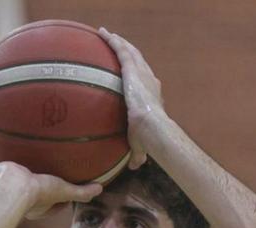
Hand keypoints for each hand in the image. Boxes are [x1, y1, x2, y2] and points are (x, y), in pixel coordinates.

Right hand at [0, 159, 101, 219]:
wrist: (14, 187)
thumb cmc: (40, 192)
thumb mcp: (64, 191)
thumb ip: (82, 192)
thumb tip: (100, 189)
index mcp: (33, 204)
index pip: (45, 203)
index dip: (52, 198)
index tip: (58, 188)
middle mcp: (15, 197)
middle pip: (20, 190)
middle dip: (24, 183)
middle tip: (31, 173)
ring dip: (0, 172)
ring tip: (4, 160)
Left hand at [99, 27, 164, 168]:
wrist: (152, 128)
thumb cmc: (149, 138)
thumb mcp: (141, 146)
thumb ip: (137, 154)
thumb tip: (134, 166)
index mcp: (152, 95)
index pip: (145, 81)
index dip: (138, 74)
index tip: (131, 71)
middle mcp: (150, 80)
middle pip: (138, 61)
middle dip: (129, 52)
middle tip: (118, 45)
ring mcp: (142, 73)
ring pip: (130, 52)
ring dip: (120, 42)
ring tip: (108, 34)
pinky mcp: (133, 69)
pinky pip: (121, 50)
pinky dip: (113, 40)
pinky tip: (103, 33)